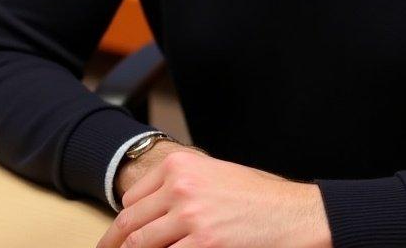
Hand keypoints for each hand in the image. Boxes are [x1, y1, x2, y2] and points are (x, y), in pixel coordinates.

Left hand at [96, 148, 331, 247]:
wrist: (291, 214)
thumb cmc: (256, 197)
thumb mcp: (213, 176)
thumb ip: (180, 187)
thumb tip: (151, 211)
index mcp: (180, 166)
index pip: (131, 199)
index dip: (122, 224)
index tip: (115, 238)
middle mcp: (180, 186)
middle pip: (130, 224)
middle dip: (115, 245)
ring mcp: (190, 217)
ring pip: (141, 244)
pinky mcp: (203, 244)